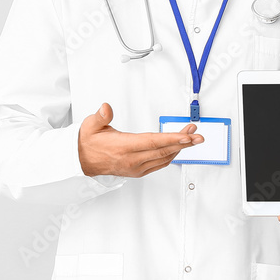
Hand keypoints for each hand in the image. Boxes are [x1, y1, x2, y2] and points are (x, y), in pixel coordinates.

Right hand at [78, 102, 203, 176]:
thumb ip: (100, 116)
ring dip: (180, 148)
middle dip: (183, 142)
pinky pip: (159, 164)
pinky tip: (177, 149)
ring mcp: (135, 167)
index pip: (153, 142)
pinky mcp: (137, 171)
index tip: (187, 135)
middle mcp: (131, 160)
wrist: (81, 160)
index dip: (172, 139)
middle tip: (197, 135)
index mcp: (123, 147)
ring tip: (191, 138)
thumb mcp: (90, 125)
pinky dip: (171, 156)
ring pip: (164, 159)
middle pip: (163, 151)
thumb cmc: (88, 142)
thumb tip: (106, 108)